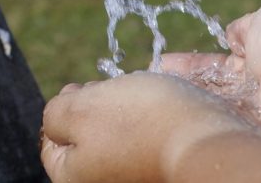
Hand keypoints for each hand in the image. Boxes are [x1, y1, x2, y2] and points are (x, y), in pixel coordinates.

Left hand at [40, 72, 260, 182]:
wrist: (209, 142)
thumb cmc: (142, 124)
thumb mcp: (80, 108)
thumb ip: (55, 112)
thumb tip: (57, 116)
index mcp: (73, 177)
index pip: (51, 142)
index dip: (65, 106)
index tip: (84, 88)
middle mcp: (104, 182)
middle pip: (88, 137)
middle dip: (98, 106)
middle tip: (115, 91)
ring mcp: (135, 176)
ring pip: (120, 134)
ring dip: (128, 110)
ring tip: (144, 97)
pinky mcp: (162, 168)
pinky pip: (149, 139)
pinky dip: (153, 120)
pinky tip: (164, 108)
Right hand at [162, 0, 260, 151]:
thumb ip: (246, 26)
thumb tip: (233, 33)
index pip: (221, 59)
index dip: (193, 62)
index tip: (165, 61)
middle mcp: (259, 84)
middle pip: (211, 85)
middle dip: (181, 83)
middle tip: (150, 80)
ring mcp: (253, 108)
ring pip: (210, 103)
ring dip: (181, 97)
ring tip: (148, 93)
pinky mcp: (250, 129)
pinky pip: (215, 121)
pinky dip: (191, 115)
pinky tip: (164, 110)